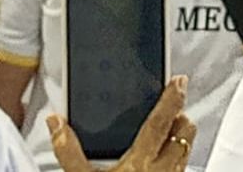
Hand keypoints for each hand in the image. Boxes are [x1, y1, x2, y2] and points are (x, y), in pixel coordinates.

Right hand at [50, 76, 193, 171]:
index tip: (178, 80)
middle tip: (170, 106)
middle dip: (180, 116)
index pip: (161, 123)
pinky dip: (177, 157)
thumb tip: (55, 121)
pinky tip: (163, 158)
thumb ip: (67, 150)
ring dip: (180, 136)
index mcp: (139, 164)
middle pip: (184, 132)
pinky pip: (182, 168)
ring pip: (186, 150)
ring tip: (168, 128)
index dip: (170, 99)